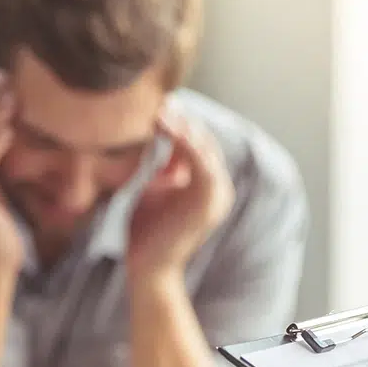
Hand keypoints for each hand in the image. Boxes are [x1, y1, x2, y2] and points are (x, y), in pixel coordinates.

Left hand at [127, 111, 233, 277]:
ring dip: (183, 125)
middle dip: (182, 118)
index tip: (155, 103)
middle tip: (157, 98)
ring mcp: (218, 193)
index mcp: (208, 185)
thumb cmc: (147, 232)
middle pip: (204, 141)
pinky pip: (201, 160)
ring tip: (161, 108)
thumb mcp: (155, 190)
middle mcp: (220, 187)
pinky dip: (184, 140)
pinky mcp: (210, 199)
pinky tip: (165, 125)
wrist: (149, 268)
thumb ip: (164, 167)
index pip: (198, 144)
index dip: (179, 123)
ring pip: (204, 147)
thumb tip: (161, 139)